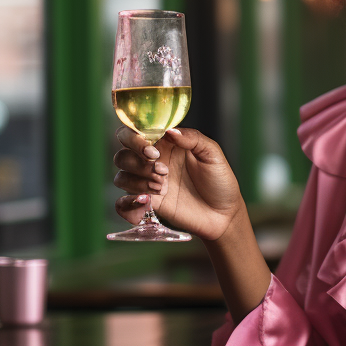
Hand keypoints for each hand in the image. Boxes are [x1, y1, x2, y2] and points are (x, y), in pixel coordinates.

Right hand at [113, 126, 243, 240]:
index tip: (152, 151)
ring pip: (121, 177)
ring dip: (137, 182)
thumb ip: (193, 138)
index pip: (134, 133)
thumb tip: (169, 131)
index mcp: (165, 145)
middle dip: (136, 163)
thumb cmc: (220, 181)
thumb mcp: (212, 155)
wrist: (223, 214)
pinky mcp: (149, 204)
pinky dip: (127, 205)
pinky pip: (122, 204)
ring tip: (163, 188)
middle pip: (122, 155)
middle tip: (162, 171)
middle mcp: (152, 163)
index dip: (135, 139)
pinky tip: (146, 203)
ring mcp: (148, 184)